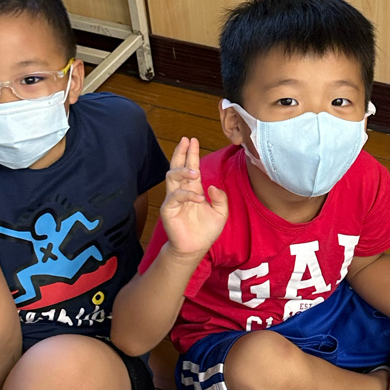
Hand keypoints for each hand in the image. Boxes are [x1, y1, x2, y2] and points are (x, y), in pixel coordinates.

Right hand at [159, 137, 228, 256]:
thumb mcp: (220, 213)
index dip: (191, 154)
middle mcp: (182, 191)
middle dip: (181, 153)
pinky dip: (187, 194)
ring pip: (172, 177)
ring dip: (182, 171)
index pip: (191, 167)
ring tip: (194, 170)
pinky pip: (175, 197)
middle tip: (186, 140)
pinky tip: (199, 197)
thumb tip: (212, 185)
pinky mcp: (168, 210)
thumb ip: (220, 198)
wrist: (195, 249)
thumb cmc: (205, 231)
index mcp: (193, 189)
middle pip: (178, 167)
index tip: (192, 140)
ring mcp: (174, 200)